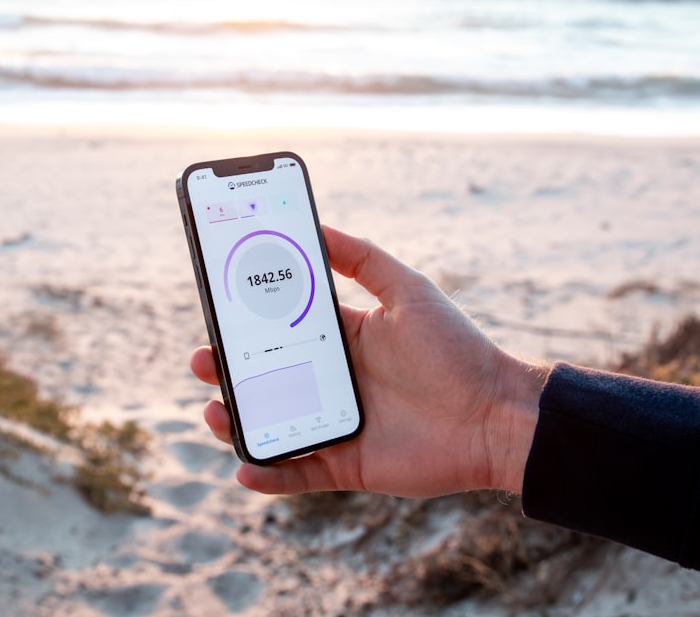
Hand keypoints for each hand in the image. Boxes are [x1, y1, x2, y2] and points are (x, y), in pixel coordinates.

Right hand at [191, 225, 546, 496]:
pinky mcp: (347, 465)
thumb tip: (317, 226)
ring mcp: (337, 424)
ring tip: (216, 412)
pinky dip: (268, 474)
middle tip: (202, 361)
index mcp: (344, 339)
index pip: (282, 329)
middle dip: (228, 371)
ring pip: (272, 424)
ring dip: (237, 422)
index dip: (248, 323)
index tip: (216, 309)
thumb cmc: (456, 349)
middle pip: (266, 377)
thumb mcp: (407, 291)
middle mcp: (334, 381)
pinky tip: (244, 468)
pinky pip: (298, 472)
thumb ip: (362, 258)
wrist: (497, 415)